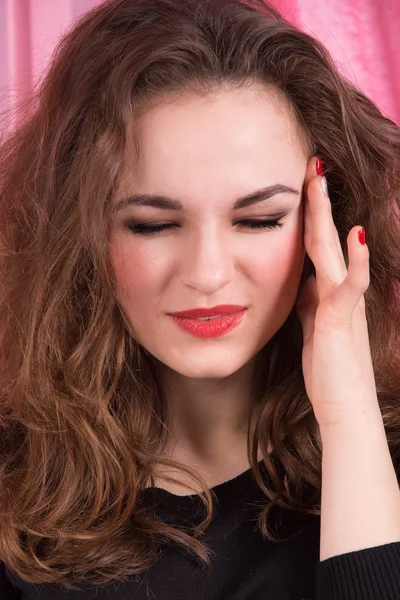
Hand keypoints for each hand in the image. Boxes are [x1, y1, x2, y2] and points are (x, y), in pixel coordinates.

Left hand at [295, 156, 379, 428]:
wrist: (344, 406)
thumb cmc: (327, 368)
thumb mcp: (313, 325)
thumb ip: (309, 300)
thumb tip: (303, 282)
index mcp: (327, 289)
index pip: (315, 242)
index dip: (308, 213)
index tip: (299, 183)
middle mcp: (339, 289)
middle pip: (324, 235)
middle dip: (317, 199)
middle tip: (311, 162)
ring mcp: (344, 302)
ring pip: (334, 250)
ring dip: (326, 214)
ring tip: (320, 180)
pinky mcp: (344, 320)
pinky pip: (351, 285)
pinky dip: (356, 260)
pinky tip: (354, 234)